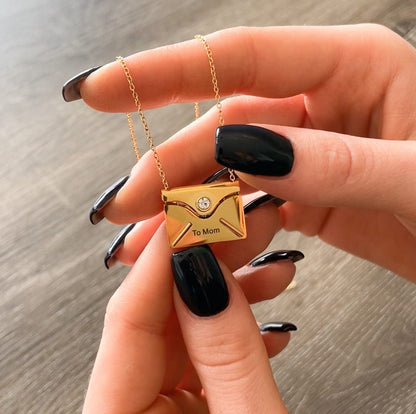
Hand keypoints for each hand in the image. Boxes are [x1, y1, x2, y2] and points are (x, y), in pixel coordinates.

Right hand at [75, 24, 415, 280]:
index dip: (163, 73)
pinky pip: (253, 204)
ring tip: (145, 237)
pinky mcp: (310, 195)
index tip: (105, 90)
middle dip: (169, 166)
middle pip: (223, 127)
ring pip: (229, 171)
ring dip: (186, 204)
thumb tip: (247, 150)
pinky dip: (222, 226)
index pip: (238, 59)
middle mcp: (323, 105)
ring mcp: (312, 152)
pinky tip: (195, 245)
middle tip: (126, 202)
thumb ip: (338, 161)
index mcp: (353, 68)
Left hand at [82, 218, 297, 413]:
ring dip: (231, 293)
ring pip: (188, 330)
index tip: (193, 213)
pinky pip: (208, 355)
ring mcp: (163, 411)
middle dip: (205, 262)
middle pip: (158, 317)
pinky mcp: (195, 411)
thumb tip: (209, 274)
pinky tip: (270, 315)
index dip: (163, 258)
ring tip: (269, 264)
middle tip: (236, 221)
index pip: (128, 320)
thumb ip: (228, 356)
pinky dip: (240, 332)